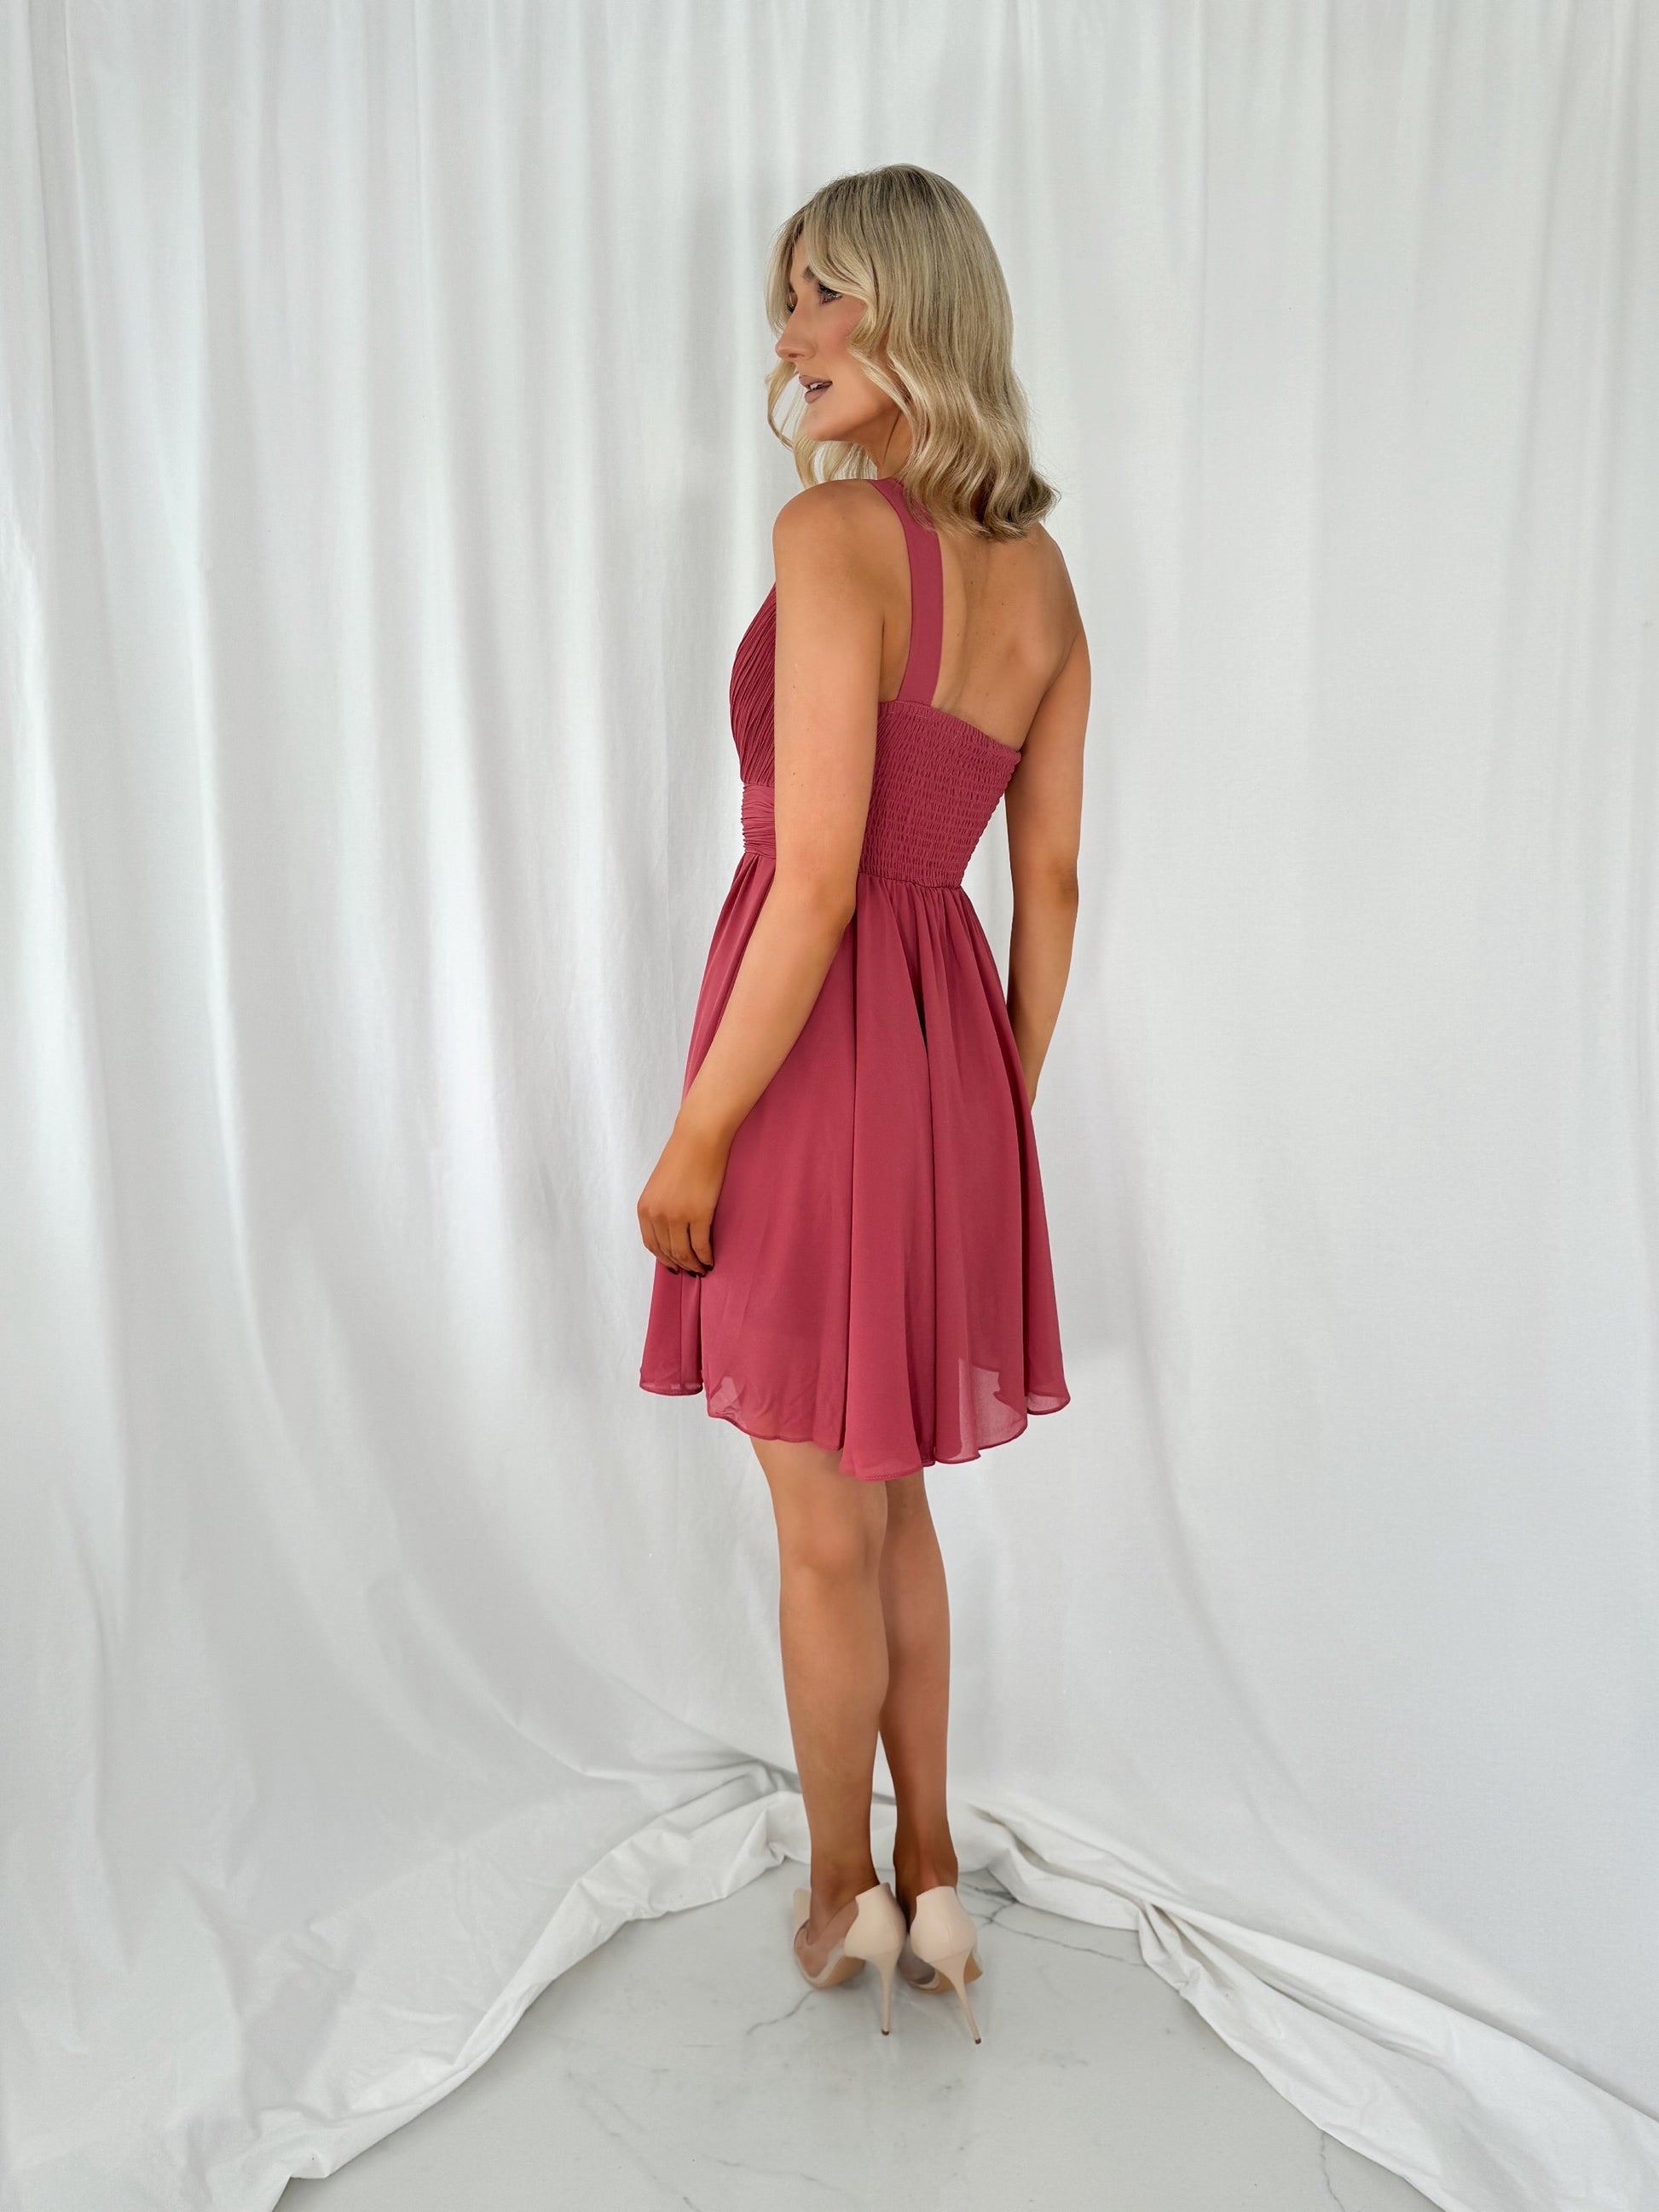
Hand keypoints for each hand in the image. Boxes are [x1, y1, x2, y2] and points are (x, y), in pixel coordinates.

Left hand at [637, 1111, 728, 1274]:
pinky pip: (700, 1246)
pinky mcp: (698, 1215)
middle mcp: (656, 1215)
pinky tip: (710, 1260)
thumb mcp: (660, 1185)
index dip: (664, 1258)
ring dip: (693, 1264)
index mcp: (644, 1208)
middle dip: (680, 1265)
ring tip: (703, 1268)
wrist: (698, 1138)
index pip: (651, 1244)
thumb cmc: (683, 1155)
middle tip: (692, 1270)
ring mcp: (676, 1217)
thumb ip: (661, 1207)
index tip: (674, 1265)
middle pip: (667, 1252)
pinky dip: (705, 1257)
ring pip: (683, 1253)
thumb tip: (670, 1230)